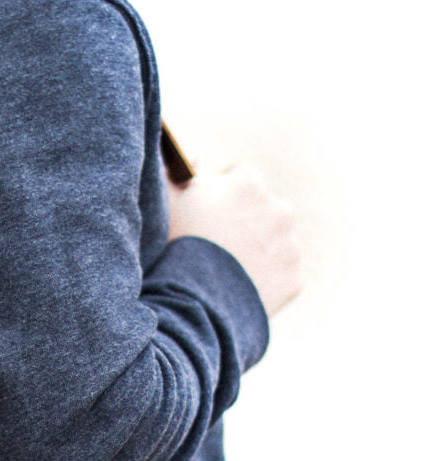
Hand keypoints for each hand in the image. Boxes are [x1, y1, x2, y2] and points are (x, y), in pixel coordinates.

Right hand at [167, 165, 302, 316]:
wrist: (195, 301)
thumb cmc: (175, 245)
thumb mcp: (166, 201)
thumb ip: (176, 172)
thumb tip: (193, 158)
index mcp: (249, 181)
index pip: (241, 176)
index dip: (221, 194)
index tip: (207, 212)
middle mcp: (279, 207)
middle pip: (262, 208)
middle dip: (245, 220)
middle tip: (215, 243)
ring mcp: (290, 244)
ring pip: (274, 241)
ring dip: (257, 249)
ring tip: (225, 269)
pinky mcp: (294, 277)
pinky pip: (279, 274)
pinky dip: (263, 279)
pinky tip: (237, 287)